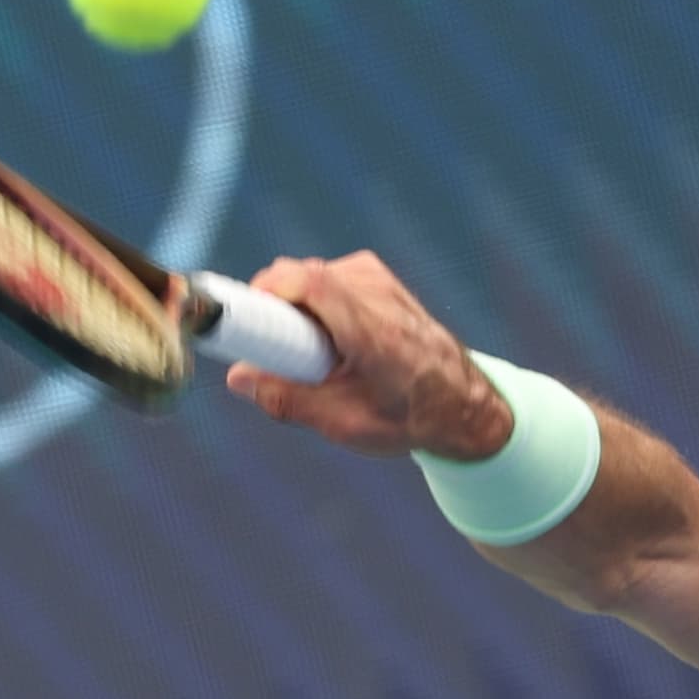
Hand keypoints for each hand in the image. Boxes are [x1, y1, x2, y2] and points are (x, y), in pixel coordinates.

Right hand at [223, 252, 511, 459]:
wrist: (463, 404)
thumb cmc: (407, 416)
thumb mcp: (344, 423)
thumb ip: (287, 400)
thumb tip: (237, 377)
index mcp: (370, 329)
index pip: (303, 282)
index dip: (261, 291)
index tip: (236, 318)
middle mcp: (375, 293)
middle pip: (298, 276)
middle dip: (271, 310)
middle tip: (272, 353)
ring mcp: (378, 278)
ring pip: (308, 275)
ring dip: (294, 309)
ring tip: (310, 355)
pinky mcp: (376, 275)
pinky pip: (324, 278)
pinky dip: (313, 303)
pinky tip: (326, 340)